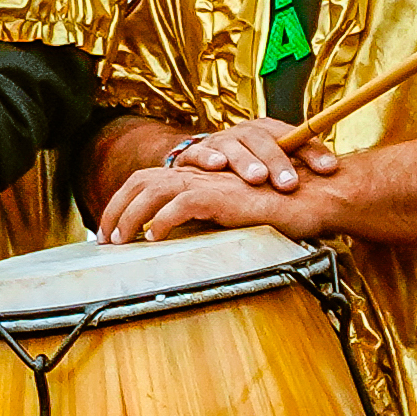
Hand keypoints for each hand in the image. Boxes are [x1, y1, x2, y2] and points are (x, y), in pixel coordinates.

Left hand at [101, 156, 306, 244]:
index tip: (110, 229)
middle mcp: (200, 174)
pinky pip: (184, 203)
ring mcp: (211, 182)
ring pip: (155, 190)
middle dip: (116, 208)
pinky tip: (154, 237)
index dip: (123, 202)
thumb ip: (203, 218)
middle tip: (105, 238)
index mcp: (198, 176)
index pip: (147, 180)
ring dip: (131, 216)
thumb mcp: (230, 214)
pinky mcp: (224, 196)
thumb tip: (173, 239)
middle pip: (141, 181)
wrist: (312, 199)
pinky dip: (163, 219)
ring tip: (121, 240)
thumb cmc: (276, 209)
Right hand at [164, 114, 328, 201]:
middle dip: (277, 162)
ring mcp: (219, 143)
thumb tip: (338, 177)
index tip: (329, 169)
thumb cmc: (246, 168)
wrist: (204, 164)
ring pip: (233, 146)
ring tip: (256, 177)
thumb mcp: (275, 167)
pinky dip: (207, 158)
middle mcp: (245, 133)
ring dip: (245, 161)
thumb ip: (300, 169)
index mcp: (269, 132)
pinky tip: (217, 166)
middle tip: (289, 184)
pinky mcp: (193, 155)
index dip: (312, 152)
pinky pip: (197, 153)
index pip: (295, 136)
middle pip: (263, 140)